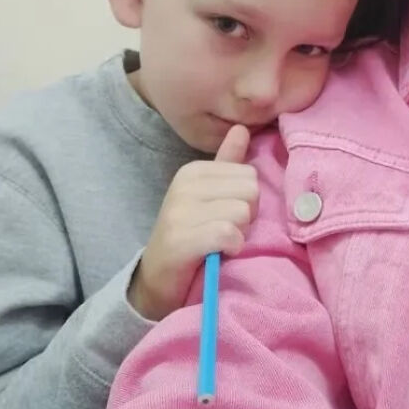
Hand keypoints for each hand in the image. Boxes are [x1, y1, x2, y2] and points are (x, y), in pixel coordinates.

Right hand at [128, 124, 257, 320]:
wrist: (158, 281)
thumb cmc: (191, 236)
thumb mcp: (209, 196)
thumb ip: (227, 163)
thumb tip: (242, 128)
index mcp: (193, 171)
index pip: (249, 174)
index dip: (246, 201)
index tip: (225, 216)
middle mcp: (184, 185)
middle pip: (250, 191)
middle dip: (246, 216)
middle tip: (223, 231)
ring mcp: (179, 211)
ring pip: (242, 211)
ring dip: (238, 234)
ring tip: (219, 242)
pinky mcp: (180, 238)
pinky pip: (228, 233)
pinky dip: (231, 247)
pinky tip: (218, 253)